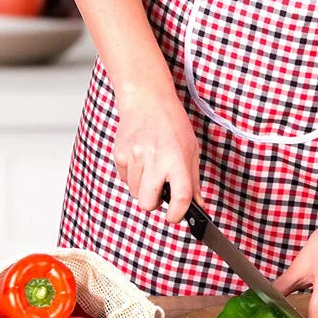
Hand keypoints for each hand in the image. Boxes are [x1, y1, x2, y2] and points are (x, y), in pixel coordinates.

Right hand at [113, 78, 201, 222]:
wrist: (147, 100)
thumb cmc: (172, 124)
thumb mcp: (191, 150)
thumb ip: (193, 181)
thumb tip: (197, 206)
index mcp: (178, 159)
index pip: (180, 197)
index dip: (178, 214)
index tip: (175, 217)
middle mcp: (156, 159)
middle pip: (147, 203)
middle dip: (153, 203)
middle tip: (159, 191)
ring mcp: (135, 156)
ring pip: (134, 193)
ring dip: (143, 187)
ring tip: (151, 167)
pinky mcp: (119, 154)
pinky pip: (124, 179)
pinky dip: (132, 175)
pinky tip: (140, 159)